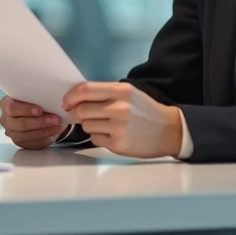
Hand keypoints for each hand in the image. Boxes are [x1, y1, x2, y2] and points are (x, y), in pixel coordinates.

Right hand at [0, 96, 68, 149]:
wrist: (37, 115)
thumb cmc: (34, 103)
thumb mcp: (35, 96)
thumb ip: (38, 97)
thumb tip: (53, 100)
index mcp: (6, 104)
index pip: (11, 107)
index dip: (26, 110)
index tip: (40, 110)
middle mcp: (6, 120)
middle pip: (20, 123)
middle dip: (39, 122)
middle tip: (55, 119)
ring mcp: (12, 133)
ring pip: (27, 135)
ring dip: (44, 131)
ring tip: (57, 126)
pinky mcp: (20, 143)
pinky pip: (32, 143)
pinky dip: (45, 138)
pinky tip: (53, 132)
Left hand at [62, 82, 181, 158]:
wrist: (169, 131)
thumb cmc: (145, 111)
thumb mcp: (129, 93)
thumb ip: (105, 93)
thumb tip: (76, 98)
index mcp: (121, 91)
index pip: (86, 90)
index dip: (71, 96)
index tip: (66, 102)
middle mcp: (120, 108)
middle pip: (82, 109)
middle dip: (77, 113)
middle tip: (82, 115)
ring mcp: (119, 127)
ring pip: (86, 125)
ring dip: (89, 125)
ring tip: (105, 124)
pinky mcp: (119, 144)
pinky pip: (95, 138)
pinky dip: (98, 136)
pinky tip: (111, 134)